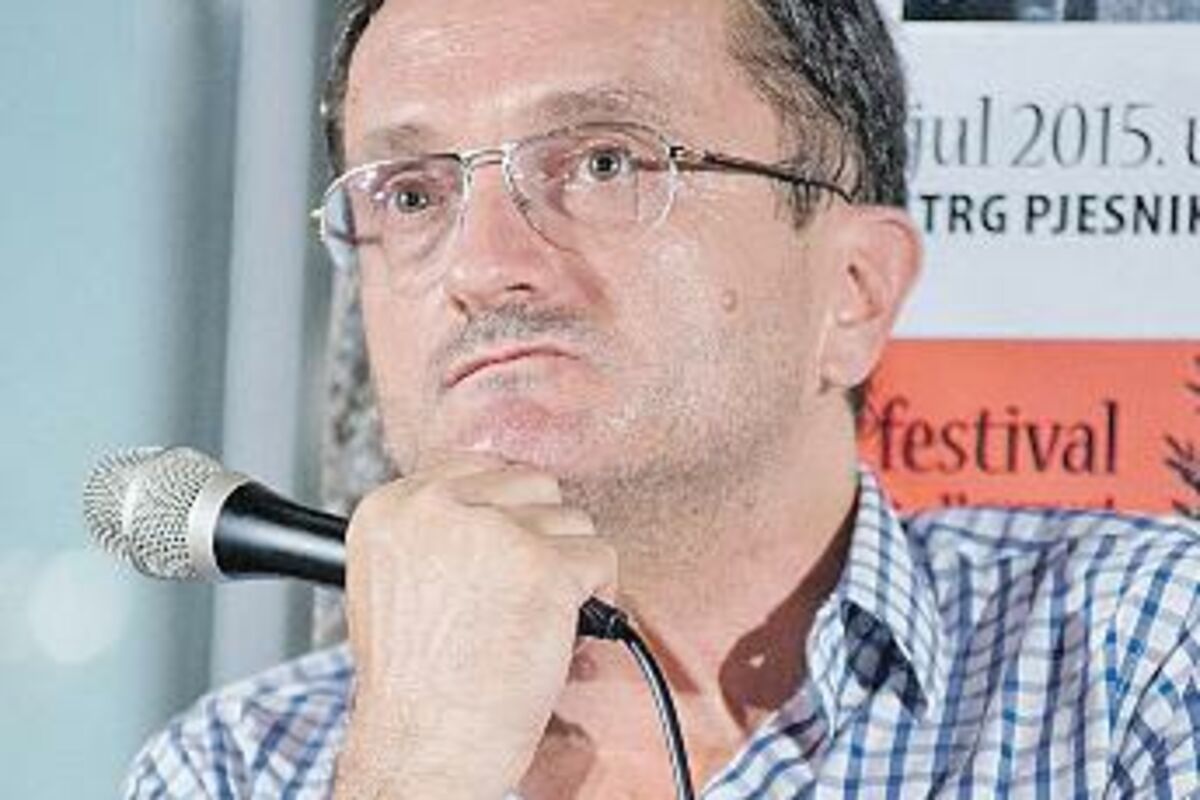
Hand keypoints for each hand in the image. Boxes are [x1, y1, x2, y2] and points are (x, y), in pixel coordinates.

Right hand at [333, 453, 617, 799]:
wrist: (426, 745)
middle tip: (523, 595)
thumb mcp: (396, 581)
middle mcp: (434, 507)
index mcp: (391, 508)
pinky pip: (601, 558)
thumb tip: (505, 501)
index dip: (508, 512)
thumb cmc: (417, 684)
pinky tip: (560, 634)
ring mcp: (492, 532)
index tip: (508, 553)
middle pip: (532, 485)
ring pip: (572, 520)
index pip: (480, 467)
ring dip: (569, 571)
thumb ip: (441, 530)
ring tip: (535, 622)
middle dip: (542, 537)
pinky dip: (597, 600)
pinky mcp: (543, 565)